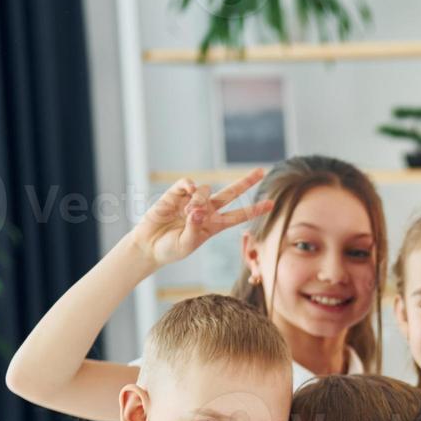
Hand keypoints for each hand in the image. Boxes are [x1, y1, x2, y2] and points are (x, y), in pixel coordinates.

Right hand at [127, 168, 272, 267]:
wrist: (149, 246)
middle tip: (261, 171)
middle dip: (246, 182)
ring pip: (206, 190)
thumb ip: (195, 229)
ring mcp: (192, 200)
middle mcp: (207, 210)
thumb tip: (197, 210)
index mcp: (214, 225)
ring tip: (188, 214)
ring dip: (199, 200)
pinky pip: (188, 183)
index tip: (272, 204)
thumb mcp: (187, 245)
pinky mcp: (176, 194)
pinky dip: (189, 185)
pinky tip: (188, 190)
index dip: (255, 210)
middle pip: (231, 193)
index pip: (239, 216)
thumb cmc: (170, 249)